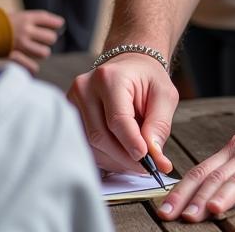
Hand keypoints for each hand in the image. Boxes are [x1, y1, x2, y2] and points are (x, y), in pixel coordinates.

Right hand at [7, 9, 63, 72]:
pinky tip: (32, 65)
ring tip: (36, 51)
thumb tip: (42, 26)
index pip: (46, 18)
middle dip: (49, 39)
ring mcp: (21, 44)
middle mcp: (26, 30)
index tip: (60, 24)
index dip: (56, 22)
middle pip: (50, 37)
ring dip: (42, 52)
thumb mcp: (12, 17)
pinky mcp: (14, 55)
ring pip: (44, 52)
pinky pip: (32, 66)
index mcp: (25, 17)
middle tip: (45, 40)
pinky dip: (33, 67)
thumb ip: (26, 22)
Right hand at [68, 52, 178, 174]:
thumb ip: (160, 125)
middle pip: (101, 135)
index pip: (117, 119)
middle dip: (125, 157)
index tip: (147, 160)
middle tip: (146, 168)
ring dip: (115, 160)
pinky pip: (85, 144)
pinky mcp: (70, 114)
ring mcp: (73, 101)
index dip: (132, 144)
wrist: (130, 65)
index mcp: (110, 77)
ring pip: (91, 145)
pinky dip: (104, 155)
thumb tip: (155, 157)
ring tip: (135, 160)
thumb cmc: (147, 79)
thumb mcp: (164, 95)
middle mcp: (86, 87)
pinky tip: (120, 155)